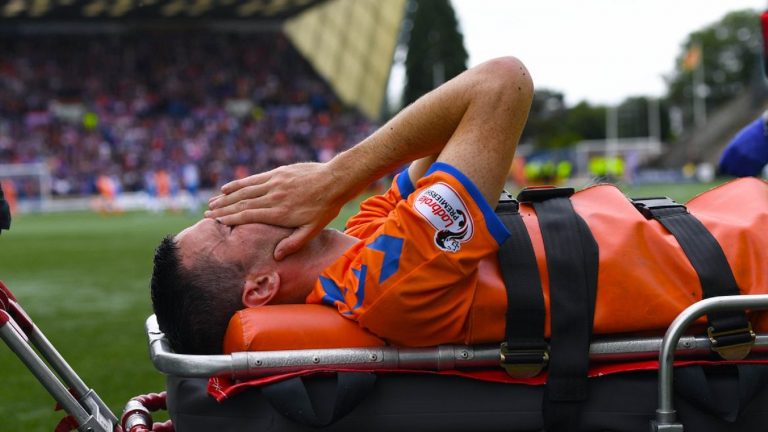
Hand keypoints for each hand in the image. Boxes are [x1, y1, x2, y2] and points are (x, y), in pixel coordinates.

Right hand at [206, 162, 345, 259]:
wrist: (335, 180)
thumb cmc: (325, 207)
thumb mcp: (313, 229)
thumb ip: (294, 242)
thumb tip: (277, 256)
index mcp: (279, 212)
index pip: (248, 216)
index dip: (230, 219)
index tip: (216, 222)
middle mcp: (273, 196)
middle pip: (241, 203)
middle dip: (223, 209)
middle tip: (206, 214)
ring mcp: (274, 183)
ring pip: (245, 190)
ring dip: (226, 197)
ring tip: (212, 202)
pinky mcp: (277, 173)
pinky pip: (254, 179)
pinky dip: (238, 184)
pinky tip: (227, 187)